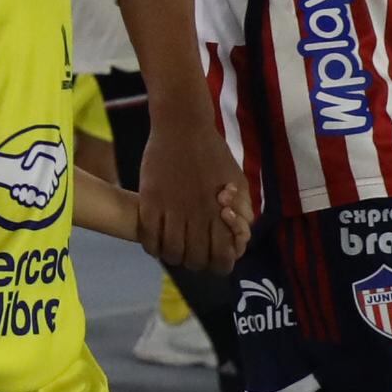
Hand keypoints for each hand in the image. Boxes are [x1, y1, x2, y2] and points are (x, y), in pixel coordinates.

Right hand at [133, 114, 251, 277]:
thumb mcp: (239, 182)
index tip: (215, 257)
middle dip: (196, 263)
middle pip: (196, 260)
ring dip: (173, 256)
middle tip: (193, 252)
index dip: (220, 265)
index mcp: (221, 213)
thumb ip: (243, 212)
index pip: (222, 258)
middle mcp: (197, 215)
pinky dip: (152, 246)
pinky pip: (148, 236)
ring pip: (171, 252)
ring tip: (174, 247)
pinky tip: (155, 241)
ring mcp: (171, 209)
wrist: (183, 126)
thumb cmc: (214, 154)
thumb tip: (240, 238)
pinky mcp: (149, 199)